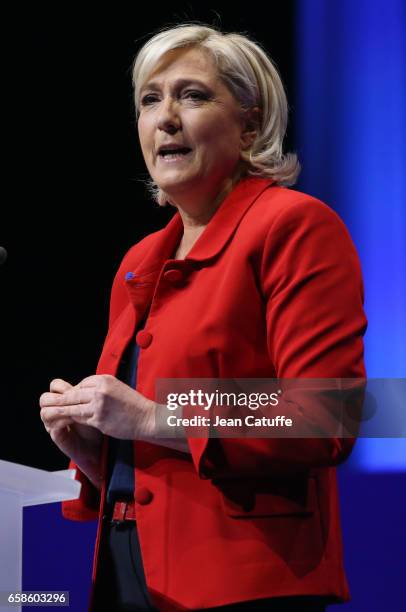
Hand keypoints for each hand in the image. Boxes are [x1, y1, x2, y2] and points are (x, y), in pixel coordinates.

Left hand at [40, 374, 155, 440]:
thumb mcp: (117, 388)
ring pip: (74, 407)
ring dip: (62, 411)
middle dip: (63, 401)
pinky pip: (80, 419)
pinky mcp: (99, 419)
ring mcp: (99, 405)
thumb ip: (100, 389)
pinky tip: (65, 422)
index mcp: (105, 379)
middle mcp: (101, 390)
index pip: (82, 384)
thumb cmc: (134, 405)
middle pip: (74, 394)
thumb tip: (82, 393)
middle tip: (50, 405)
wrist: (148, 418)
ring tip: (49, 414)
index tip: (71, 399)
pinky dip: (72, 420)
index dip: (75, 392)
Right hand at [40, 378, 103, 488]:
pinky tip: (73, 419)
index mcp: (64, 402)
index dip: (65, 387)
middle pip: (45, 398)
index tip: (80, 389)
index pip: (55, 387)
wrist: (99, 446)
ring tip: (74, 410)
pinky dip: (62, 421)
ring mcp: (54, 425)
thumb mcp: (95, 406)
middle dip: (59, 397)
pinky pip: (52, 427)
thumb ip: (87, 395)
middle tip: (73, 399)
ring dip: (59, 409)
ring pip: (45, 412)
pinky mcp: (58, 437)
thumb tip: (86, 382)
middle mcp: (56, 413)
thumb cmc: (99, 423)